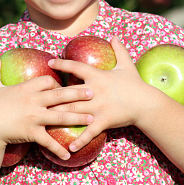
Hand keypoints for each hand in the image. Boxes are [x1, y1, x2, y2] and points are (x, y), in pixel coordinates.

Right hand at [0, 55, 94, 159]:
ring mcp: (34, 117)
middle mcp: (33, 101)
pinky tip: (68, 154)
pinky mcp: (31, 132)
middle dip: (78, 94)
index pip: (48, 81)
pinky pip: (48, 141)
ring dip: (77, 118)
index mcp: (27, 88)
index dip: (58, 83)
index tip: (65, 87)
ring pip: (60, 116)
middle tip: (93, 93)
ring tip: (91, 118)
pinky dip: (58, 148)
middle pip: (60, 95)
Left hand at [48, 37, 155, 151]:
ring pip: (73, 112)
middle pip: (68, 93)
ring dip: (58, 116)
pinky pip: (89, 132)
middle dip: (52, 96)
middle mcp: (94, 91)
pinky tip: (69, 148)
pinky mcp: (104, 121)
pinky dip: (79, 140)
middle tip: (37, 98)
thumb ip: (119, 50)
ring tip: (43, 121)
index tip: (50, 62)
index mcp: (97, 76)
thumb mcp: (126, 65)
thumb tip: (115, 36)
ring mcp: (98, 107)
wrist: (146, 102)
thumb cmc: (135, 83)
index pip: (76, 67)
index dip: (63, 64)